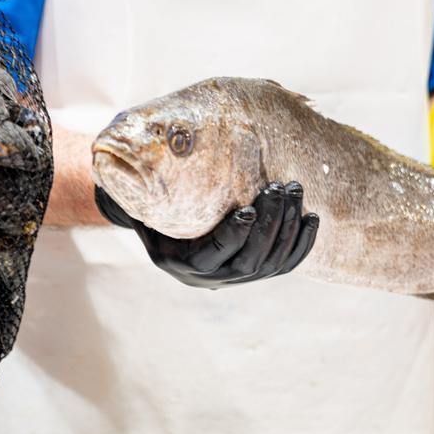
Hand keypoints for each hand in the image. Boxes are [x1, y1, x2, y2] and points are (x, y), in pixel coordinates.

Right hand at [95, 182, 319, 288]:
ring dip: (288, 228)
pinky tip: (310, 218)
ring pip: (270, 264)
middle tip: (280, 188)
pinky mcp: (254, 271)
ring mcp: (233, 276)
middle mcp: (207, 277)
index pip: (212, 256)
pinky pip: (284, 265)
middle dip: (270, 225)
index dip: (233, 235)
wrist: (162, 215)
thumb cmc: (151, 198)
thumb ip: (142, 183)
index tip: (246, 207)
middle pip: (248, 261)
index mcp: (179, 262)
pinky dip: (301, 244)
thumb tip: (123, 156)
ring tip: (294, 191)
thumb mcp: (141, 193)